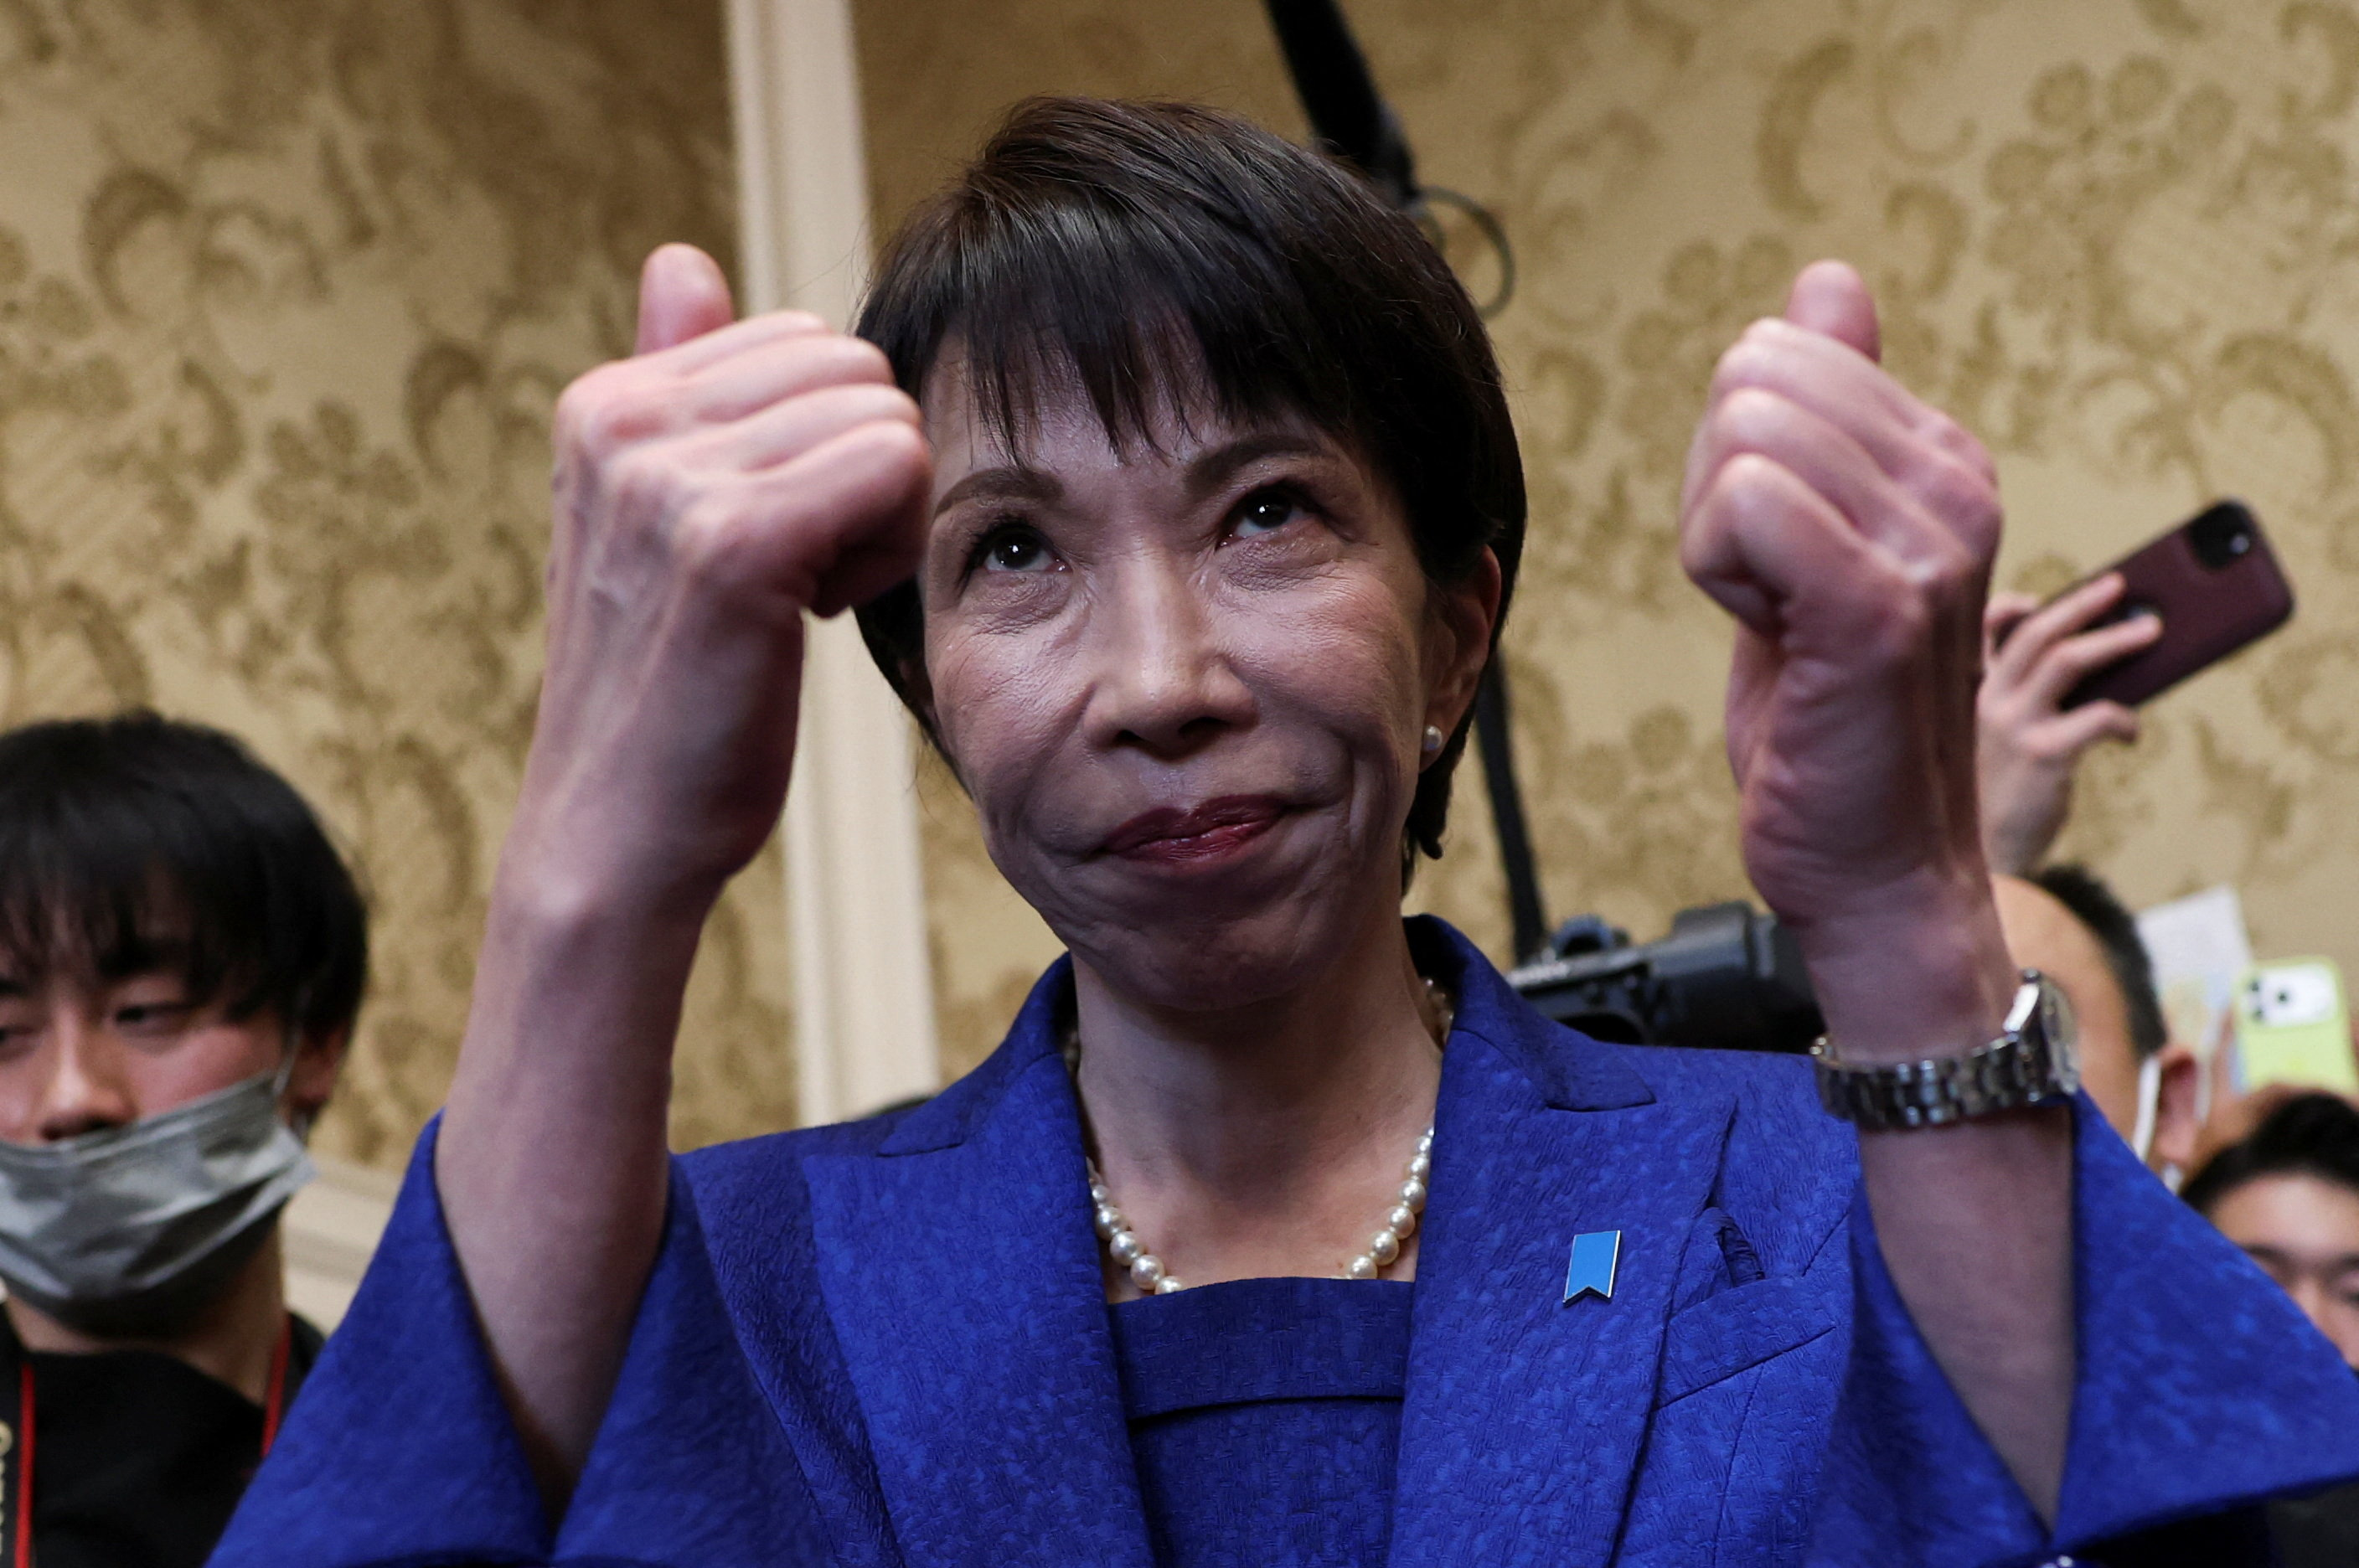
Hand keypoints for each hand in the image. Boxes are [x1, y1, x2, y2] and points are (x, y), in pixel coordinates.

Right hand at [515, 245, 929, 912]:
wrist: (617, 833)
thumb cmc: (665, 688)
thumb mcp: (651, 518)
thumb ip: (674, 383)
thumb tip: (685, 259)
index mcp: (605, 400)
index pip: (801, 339)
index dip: (822, 443)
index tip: (771, 538)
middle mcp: (623, 419)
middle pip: (853, 366)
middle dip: (864, 464)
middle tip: (803, 569)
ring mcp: (671, 477)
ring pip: (885, 414)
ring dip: (881, 512)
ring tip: (804, 594)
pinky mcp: (735, 541)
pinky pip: (894, 466)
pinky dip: (889, 546)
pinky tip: (822, 611)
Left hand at [1681, 261, 2013, 1053]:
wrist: (1872, 864)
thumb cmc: (1828, 719)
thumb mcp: (1818, 542)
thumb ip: (1827, 409)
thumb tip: (1825, 279)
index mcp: (1942, 457)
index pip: (1773, 355)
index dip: (1731, 463)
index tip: (1777, 559)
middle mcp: (1955, 481)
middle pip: (1748, 382)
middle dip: (1714, 488)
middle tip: (1766, 591)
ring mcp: (1929, 539)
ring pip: (1739, 439)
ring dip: (1715, 539)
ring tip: (1777, 619)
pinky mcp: (1879, 602)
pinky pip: (1742, 504)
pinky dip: (1716, 569)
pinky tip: (1768, 634)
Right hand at [1976, 576, 2157, 873]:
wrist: (1986, 856)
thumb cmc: (2003, 796)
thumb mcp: (2000, 742)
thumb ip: (2030, 703)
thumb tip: (2104, 666)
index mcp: (1971, 694)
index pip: (1982, 632)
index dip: (2010, 606)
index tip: (2041, 599)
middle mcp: (1986, 702)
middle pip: (2036, 632)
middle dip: (2082, 603)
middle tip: (2121, 586)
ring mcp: (2011, 726)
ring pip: (2067, 660)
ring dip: (2115, 639)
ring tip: (2153, 630)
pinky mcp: (2043, 755)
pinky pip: (2097, 717)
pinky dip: (2124, 718)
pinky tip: (2133, 734)